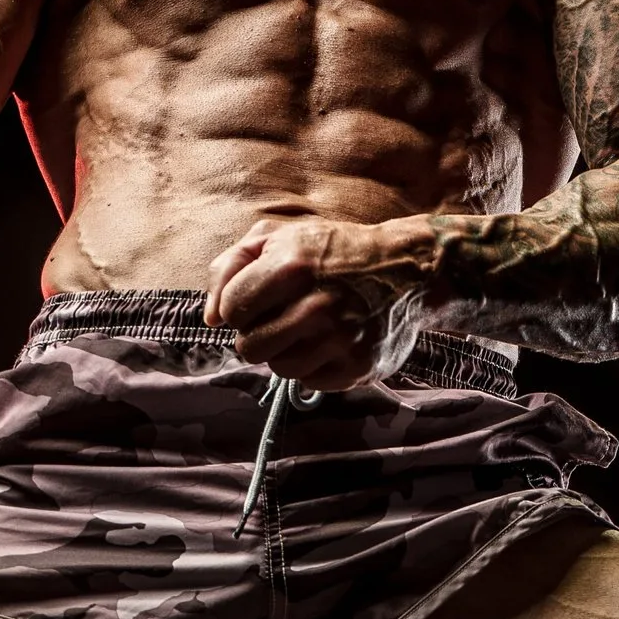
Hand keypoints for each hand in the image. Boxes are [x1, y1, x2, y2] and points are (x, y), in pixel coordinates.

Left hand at [204, 214, 426, 386]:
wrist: (407, 270)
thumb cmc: (333, 251)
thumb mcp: (281, 236)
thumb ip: (232, 265)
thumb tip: (210, 318)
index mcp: (291, 266)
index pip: (231, 309)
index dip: (237, 307)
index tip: (256, 299)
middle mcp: (315, 305)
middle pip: (249, 347)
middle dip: (256, 335)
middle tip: (277, 319)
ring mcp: (339, 340)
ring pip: (278, 368)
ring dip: (283, 352)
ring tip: (304, 329)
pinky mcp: (356, 366)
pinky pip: (308, 381)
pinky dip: (311, 366)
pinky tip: (327, 343)